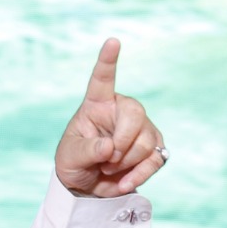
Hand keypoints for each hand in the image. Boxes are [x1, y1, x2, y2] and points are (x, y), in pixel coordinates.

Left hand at [54, 38, 165, 196]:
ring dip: (125, 162)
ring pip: (146, 141)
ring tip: (108, 169)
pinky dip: (139, 175)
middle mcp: (121, 112)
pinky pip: (156, 159)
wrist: (87, 186)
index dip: (107, 61)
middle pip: (136, 114)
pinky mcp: (153, 149)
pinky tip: (123, 183)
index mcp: (97, 105)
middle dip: (123, 142)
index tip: (112, 41)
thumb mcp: (70, 157)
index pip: (102, 79)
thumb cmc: (74, 163)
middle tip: (107, 159)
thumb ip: (87, 150)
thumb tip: (110, 147)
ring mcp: (141, 129)